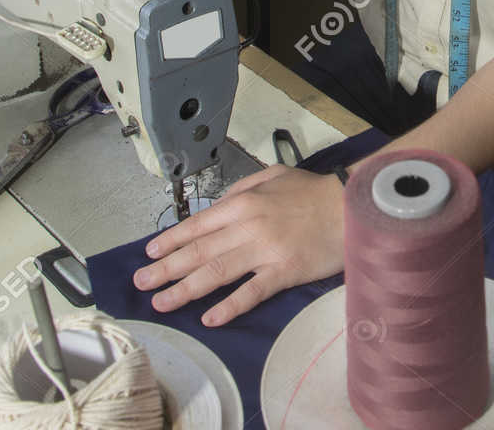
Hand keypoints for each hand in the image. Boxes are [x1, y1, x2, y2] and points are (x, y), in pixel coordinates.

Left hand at [133, 166, 344, 326]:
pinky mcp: (284, 271)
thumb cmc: (312, 192)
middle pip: (198, 251)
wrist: (351, 206)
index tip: (149, 254)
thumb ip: (242, 188)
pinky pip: (251, 292)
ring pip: (216, 272)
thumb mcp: (273, 176)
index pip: (197, 225)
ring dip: (185, 289)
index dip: (170, 241)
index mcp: (242, 202)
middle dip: (166, 269)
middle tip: (141, 283)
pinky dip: (229, 306)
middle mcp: (247, 226)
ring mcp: (265, 251)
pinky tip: (210, 318)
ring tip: (162, 302)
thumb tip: (215, 207)